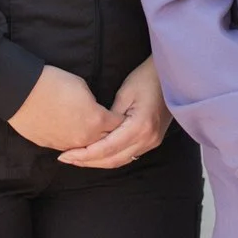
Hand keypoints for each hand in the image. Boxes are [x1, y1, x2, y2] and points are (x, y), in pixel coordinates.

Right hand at [7, 65, 122, 150]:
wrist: (21, 92)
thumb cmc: (53, 83)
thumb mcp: (82, 87)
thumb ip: (93, 104)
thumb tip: (93, 111)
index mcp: (96, 120)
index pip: (118, 124)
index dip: (120, 119)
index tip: (120, 115)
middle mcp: (84, 137)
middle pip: (105, 141)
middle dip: (109, 134)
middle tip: (109, 127)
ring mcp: (66, 144)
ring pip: (85, 148)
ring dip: (90, 141)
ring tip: (90, 132)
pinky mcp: (51, 146)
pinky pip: (67, 147)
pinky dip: (71, 142)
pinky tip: (69, 133)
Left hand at [59, 56, 173, 167]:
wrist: (172, 75)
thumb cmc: (147, 78)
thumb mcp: (124, 93)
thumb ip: (109, 117)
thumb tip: (94, 132)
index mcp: (140, 127)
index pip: (107, 148)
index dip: (84, 154)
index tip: (65, 155)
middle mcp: (148, 139)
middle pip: (113, 160)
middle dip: (88, 161)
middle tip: (66, 159)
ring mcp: (152, 142)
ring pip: (121, 161)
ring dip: (98, 162)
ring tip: (77, 158)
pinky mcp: (152, 140)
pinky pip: (128, 155)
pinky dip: (111, 157)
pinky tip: (96, 155)